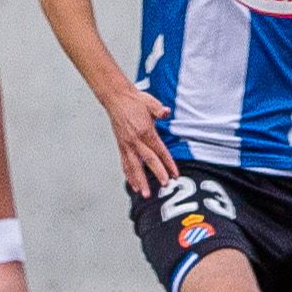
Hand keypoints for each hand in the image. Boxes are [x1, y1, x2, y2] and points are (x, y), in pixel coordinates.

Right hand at [101, 81, 179, 195]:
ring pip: (133, 167)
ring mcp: (126, 145)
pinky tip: (132, 184)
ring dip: (139, 181)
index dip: (168, 163)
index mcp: (144, 131)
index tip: (174, 174)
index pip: (159, 151)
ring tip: (144, 193)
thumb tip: (166, 112)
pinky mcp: (121, 146)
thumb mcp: (150, 102)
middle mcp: (134, 140)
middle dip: (156, 174)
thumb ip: (159, 110)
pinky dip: (128, 175)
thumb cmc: (134, 101)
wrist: (116, 98)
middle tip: (163, 186)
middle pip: (147, 161)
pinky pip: (125, 164)